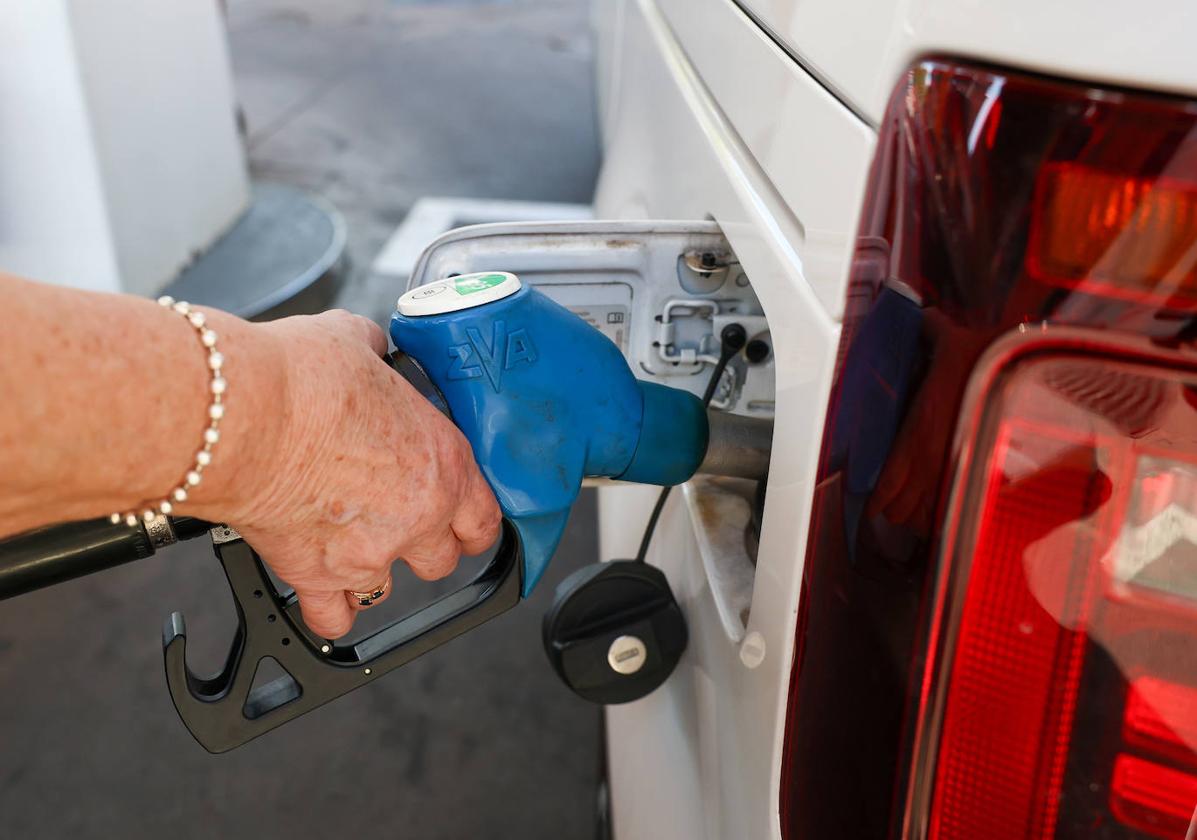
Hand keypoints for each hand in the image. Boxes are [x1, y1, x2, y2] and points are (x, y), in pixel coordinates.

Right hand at [198, 310, 500, 638]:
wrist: (240, 413)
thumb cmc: (298, 378)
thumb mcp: (356, 342)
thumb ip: (375, 356)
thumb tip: (367, 349)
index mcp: (442, 462)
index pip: (484, 517)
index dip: (473, 522)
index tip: (462, 522)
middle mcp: (416, 514)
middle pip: (441, 559)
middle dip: (423, 544)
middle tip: (399, 521)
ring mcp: (369, 552)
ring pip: (388, 589)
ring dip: (375, 571)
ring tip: (353, 543)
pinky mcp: (315, 574)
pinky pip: (332, 618)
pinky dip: (327, 609)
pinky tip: (322, 590)